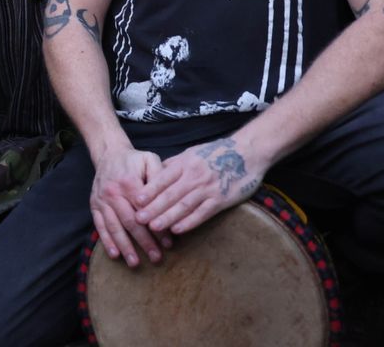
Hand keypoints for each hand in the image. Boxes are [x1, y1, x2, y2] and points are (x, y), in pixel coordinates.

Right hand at [89, 145, 167, 266]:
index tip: (169, 243)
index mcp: (129, 182)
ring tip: (136, 263)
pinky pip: (100, 225)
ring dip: (125, 246)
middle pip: (131, 222)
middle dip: (144, 242)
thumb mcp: (150, 160)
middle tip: (157, 258)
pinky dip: (106, 241)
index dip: (157, 228)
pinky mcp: (94, 205)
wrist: (109, 154)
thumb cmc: (134, 160)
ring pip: (114, 227)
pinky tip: (114, 255)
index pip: (146, 211)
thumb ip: (160, 176)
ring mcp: (102, 200)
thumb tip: (168, 198)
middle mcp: (113, 193)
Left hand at [135, 136, 264, 236]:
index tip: (135, 201)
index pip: (163, 178)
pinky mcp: (221, 199)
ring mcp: (208, 188)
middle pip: (170, 194)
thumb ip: (174, 165)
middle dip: (153, 208)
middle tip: (138, 219)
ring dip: (168, 217)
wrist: (248, 152)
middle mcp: (194, 175)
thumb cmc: (217, 153)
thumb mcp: (192, 153)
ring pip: (184, 205)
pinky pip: (203, 212)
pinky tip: (178, 230)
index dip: (148, 190)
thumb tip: (154, 174)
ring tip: (154, 227)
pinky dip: (190, 222)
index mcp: (185, 163)